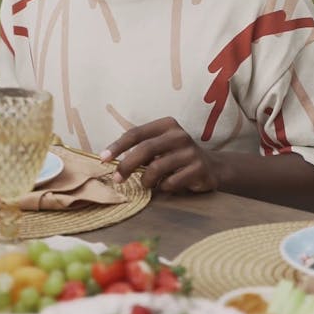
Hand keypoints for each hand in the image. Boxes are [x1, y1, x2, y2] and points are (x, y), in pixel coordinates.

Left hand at [101, 117, 218, 193]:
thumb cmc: (175, 156)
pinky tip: (166, 186)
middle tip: (117, 178)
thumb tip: (109, 158)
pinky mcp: (199, 170)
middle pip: (145, 149)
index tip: (102, 158)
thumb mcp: (159, 145)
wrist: (211, 167)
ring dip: (146, 180)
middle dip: (126, 165)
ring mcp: (191, 152)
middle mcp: (179, 135)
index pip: (136, 133)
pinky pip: (170, 183)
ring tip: (147, 184)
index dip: (117, 146)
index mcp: (166, 124)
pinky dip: (163, 188)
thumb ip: (139, 148)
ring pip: (156, 168)